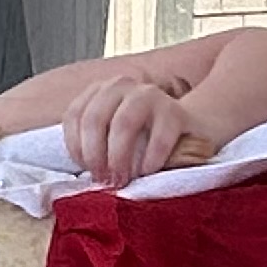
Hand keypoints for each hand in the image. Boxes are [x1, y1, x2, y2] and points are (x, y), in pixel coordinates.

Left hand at [59, 71, 193, 183]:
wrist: (191, 126)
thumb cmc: (144, 136)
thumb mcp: (112, 133)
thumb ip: (95, 142)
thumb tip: (85, 172)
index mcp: (101, 90)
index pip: (75, 115)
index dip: (76, 147)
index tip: (86, 170)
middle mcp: (121, 85)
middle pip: (95, 119)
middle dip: (95, 155)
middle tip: (103, 180)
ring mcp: (150, 95)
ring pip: (123, 124)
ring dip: (118, 158)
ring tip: (121, 180)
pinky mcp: (176, 112)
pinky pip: (158, 138)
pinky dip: (149, 160)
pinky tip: (146, 172)